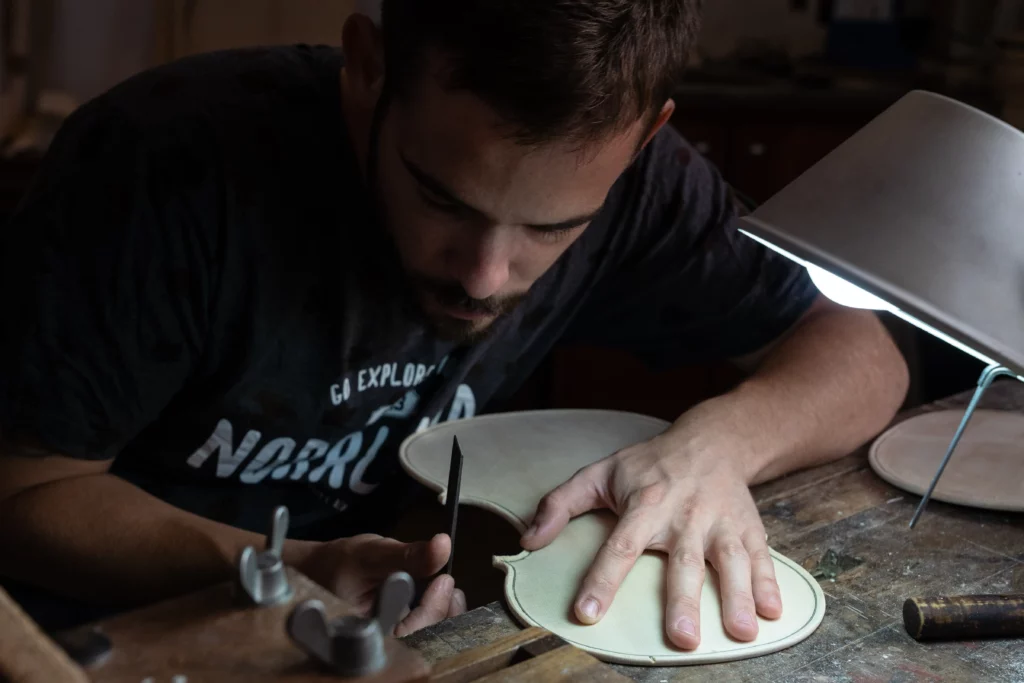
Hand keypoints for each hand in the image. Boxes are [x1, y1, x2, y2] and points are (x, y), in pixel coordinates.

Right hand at [296, 533, 465, 635]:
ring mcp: (393, 637)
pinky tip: (440, 591)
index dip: (433, 611)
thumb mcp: (372, 554)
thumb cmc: (338, 564)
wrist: (319, 570)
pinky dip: (437, 609)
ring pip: (430, 634)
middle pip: (425, 638)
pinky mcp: (400, 628)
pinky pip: (426, 626)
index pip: (412, 634)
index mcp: (370, 635)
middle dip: (444, 611)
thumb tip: (443, 544)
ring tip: (446, 585)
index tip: (443, 580)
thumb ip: (408, 555)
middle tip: (448, 582)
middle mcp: (383, 642)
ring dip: (444, 610)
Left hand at [519, 433, 781, 649]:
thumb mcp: (599, 473)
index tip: (587, 612)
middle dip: (683, 600)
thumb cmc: (650, 464)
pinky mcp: (748, 527)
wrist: (712, 439)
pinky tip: (773, 612)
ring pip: (729, 560)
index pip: (620, 545)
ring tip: (741, 632)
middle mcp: (684, 514)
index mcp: (645, 503)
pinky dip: (770, 583)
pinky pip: (761, 556)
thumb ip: (560, 504)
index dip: (602, 579)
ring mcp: (720, 521)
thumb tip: (529, 539)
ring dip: (737, 596)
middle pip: (682, 560)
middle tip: (681, 638)